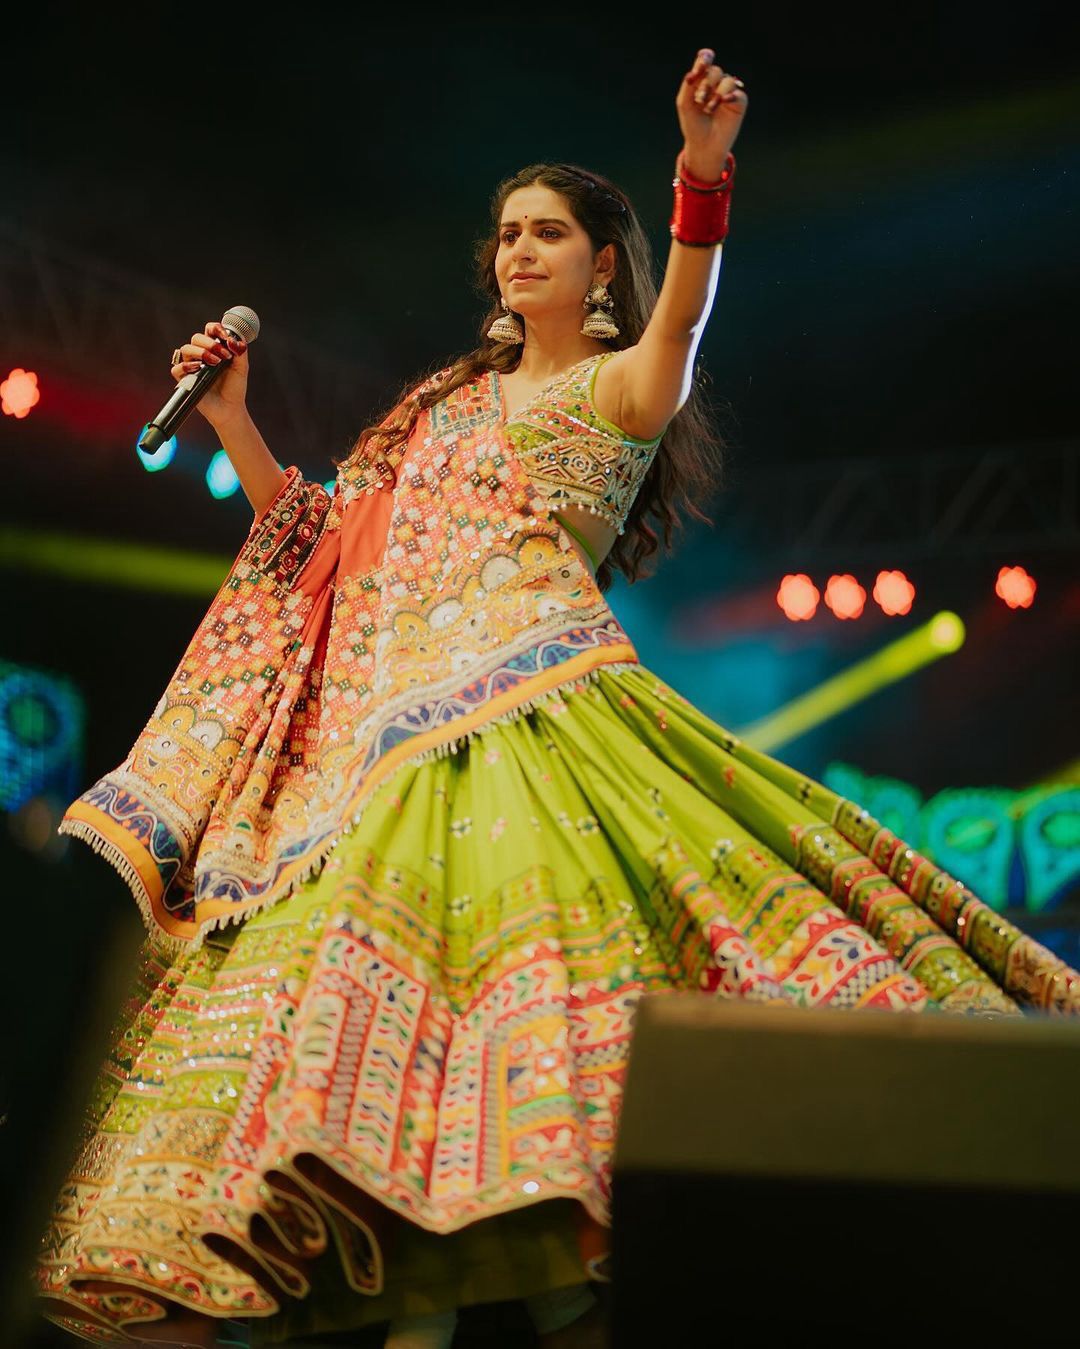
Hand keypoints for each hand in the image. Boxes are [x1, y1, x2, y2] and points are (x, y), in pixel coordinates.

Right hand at [170, 320, 249, 427]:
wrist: (230, 408)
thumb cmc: (234, 388)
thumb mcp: (241, 368)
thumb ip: (240, 351)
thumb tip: (232, 339)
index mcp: (214, 348)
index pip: (209, 330)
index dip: (215, 328)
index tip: (224, 335)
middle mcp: (201, 355)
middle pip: (196, 337)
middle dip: (209, 343)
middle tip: (222, 355)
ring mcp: (191, 366)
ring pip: (186, 349)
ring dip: (200, 352)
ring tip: (214, 362)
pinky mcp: (184, 379)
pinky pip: (177, 367)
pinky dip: (186, 365)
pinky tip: (198, 368)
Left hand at [675, 48, 747, 182]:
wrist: (703, 146)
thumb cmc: (692, 124)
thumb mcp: (684, 103)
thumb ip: (689, 84)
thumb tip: (697, 69)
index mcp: (702, 80)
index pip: (706, 60)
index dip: (705, 58)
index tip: (701, 64)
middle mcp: (716, 83)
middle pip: (715, 71)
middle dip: (706, 84)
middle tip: (699, 99)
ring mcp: (729, 92)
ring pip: (727, 81)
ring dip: (716, 94)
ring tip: (709, 109)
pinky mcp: (739, 103)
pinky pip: (738, 93)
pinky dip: (731, 95)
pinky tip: (724, 101)